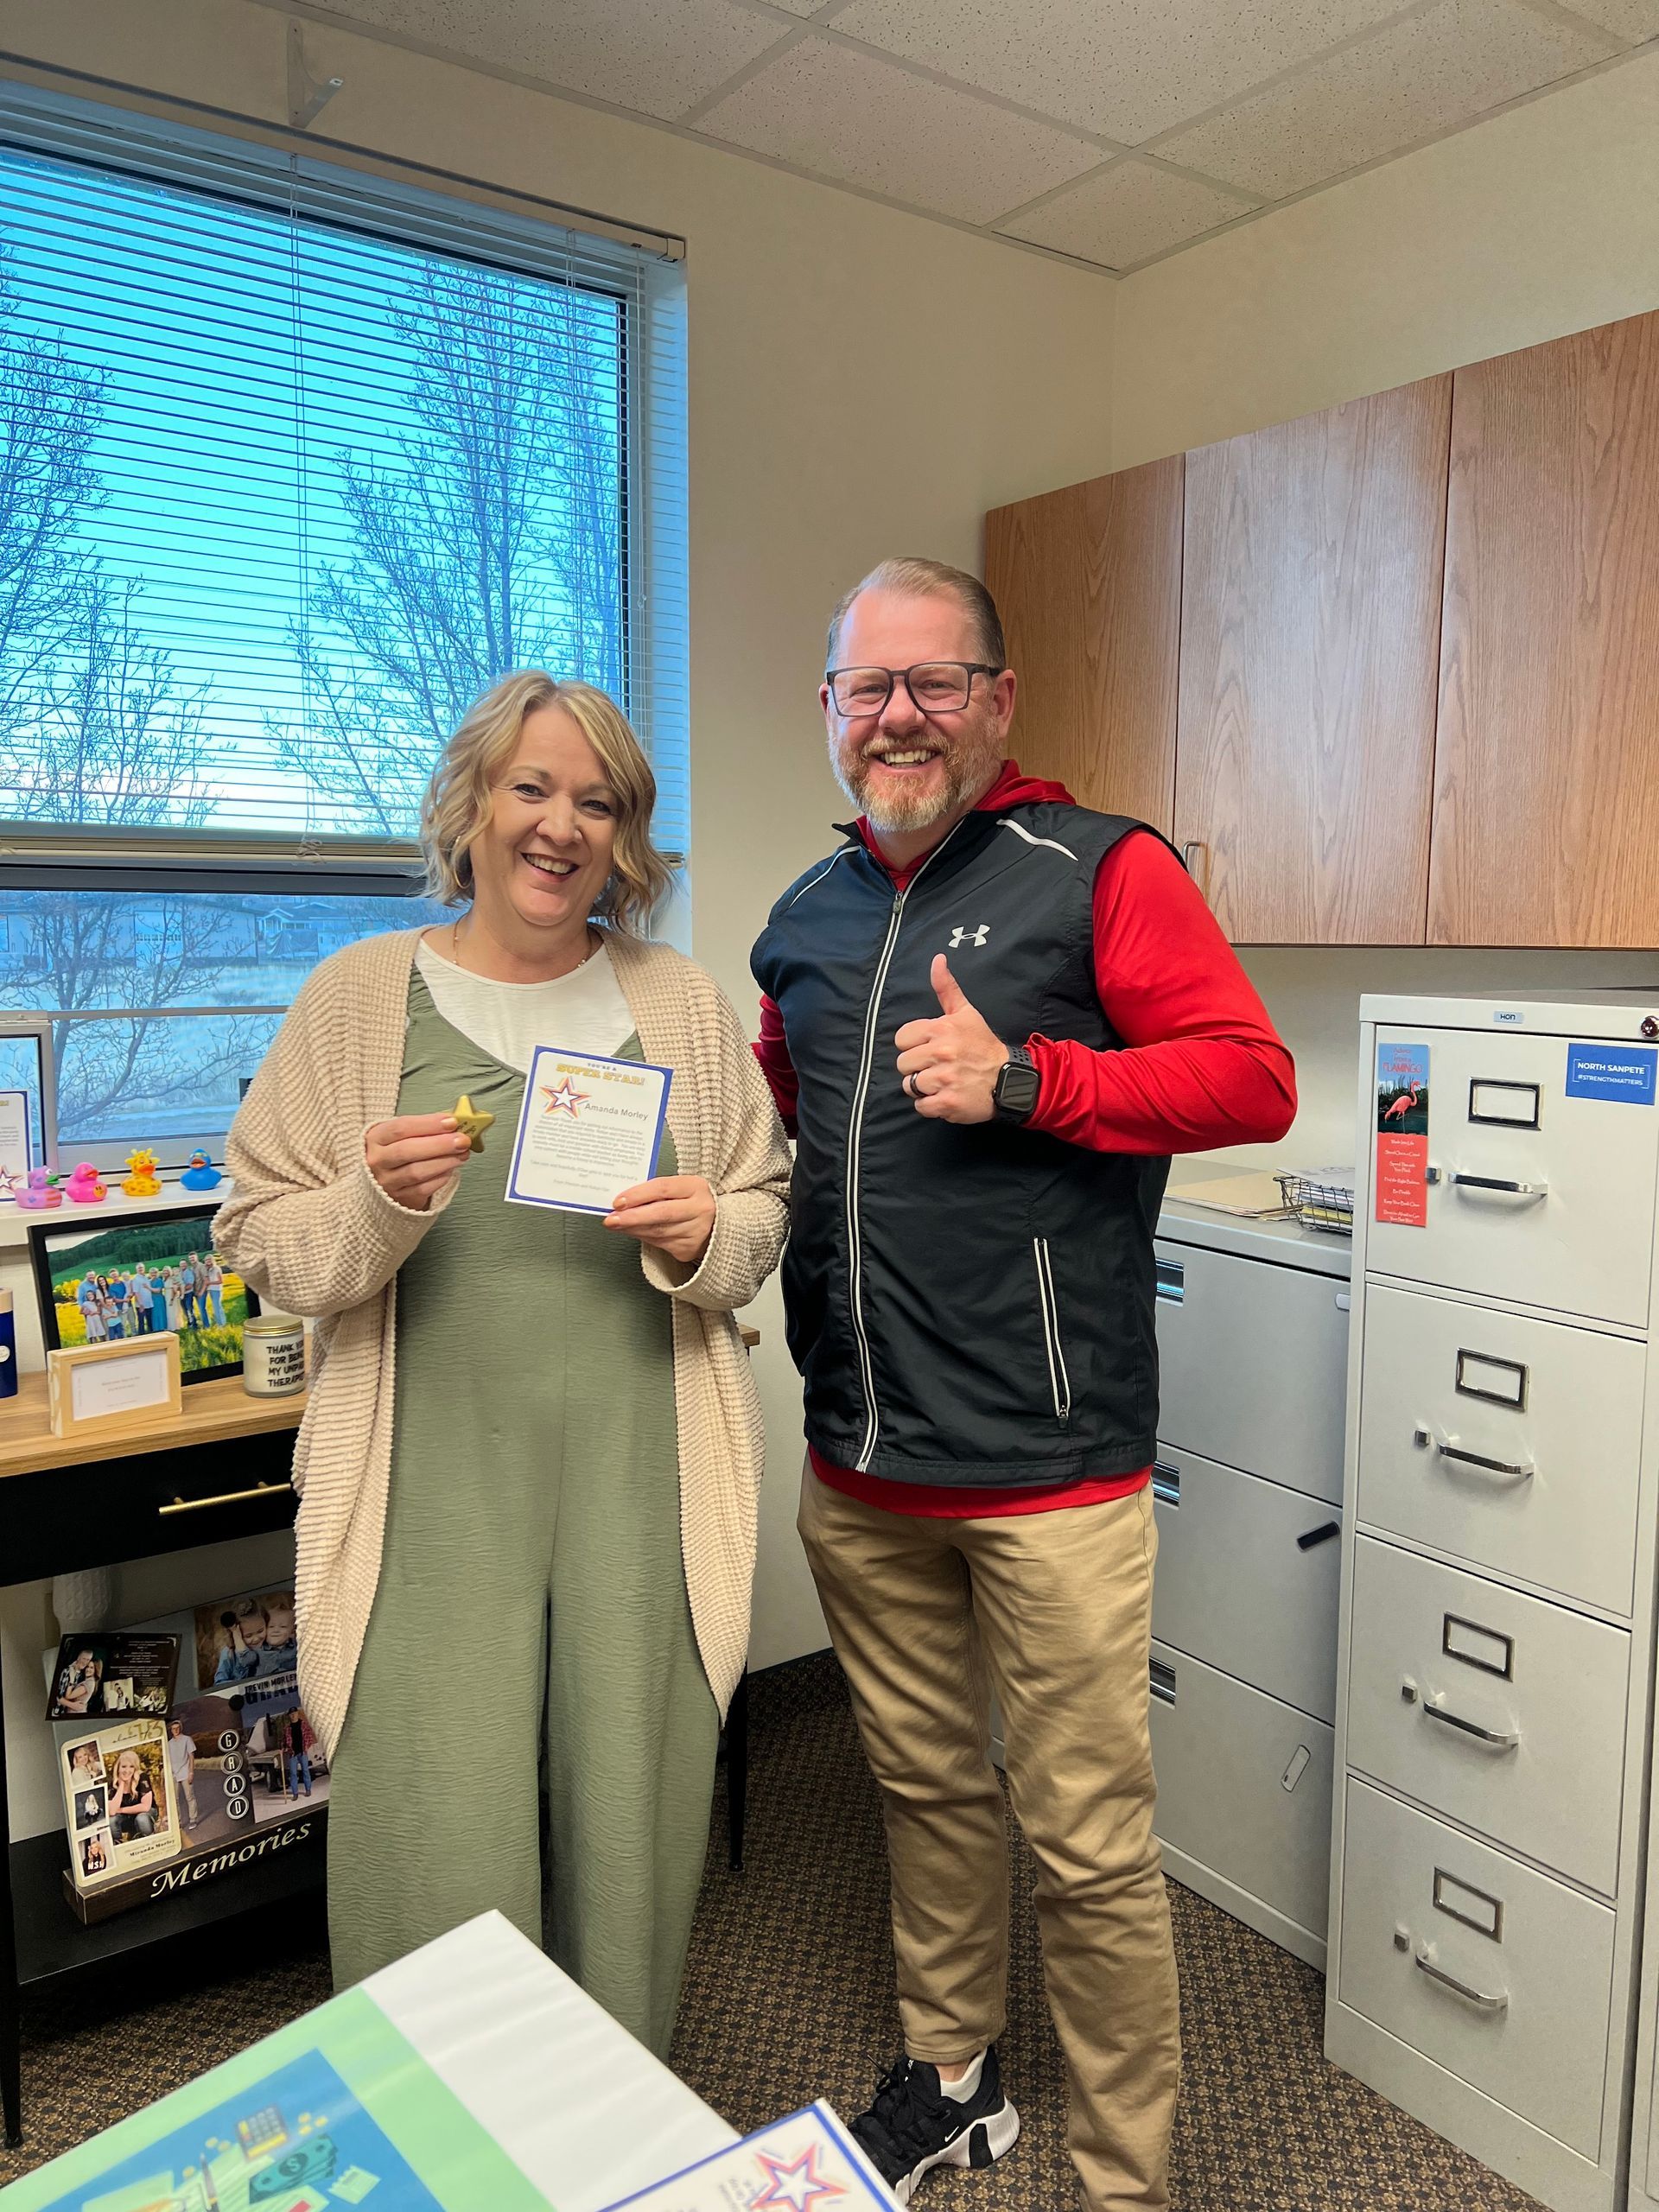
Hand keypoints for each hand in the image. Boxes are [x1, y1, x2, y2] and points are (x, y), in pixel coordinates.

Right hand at [365, 1112, 471, 1209]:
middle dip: (439, 1144)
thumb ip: (424, 1127)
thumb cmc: (396, 1149)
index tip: (451, 1122)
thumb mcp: (402, 1134)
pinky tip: (451, 1169)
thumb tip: (453, 1123)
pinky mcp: (399, 1198)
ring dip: (444, 1161)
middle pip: (407, 1150)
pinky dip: (441, 1178)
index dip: (428, 1124)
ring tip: (462, 1154)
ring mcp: (386, 1181)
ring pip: (417, 1171)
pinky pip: (423, 1189)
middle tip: (462, 1140)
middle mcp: (377, 1160)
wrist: (383, 1178)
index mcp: (375, 1138)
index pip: (400, 1128)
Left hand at [605, 1175, 716, 1263]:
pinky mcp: (689, 1248)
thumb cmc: (691, 1202)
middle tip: (611, 1219)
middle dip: (632, 1217)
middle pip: (661, 1213)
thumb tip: (624, 1200)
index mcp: (696, 1187)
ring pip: (657, 1231)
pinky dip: (642, 1236)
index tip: (618, 1201)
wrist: (717, 1224)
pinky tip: (632, 1231)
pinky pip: (659, 1243)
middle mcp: (700, 1209)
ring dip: (632, 1228)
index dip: (638, 1195)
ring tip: (616, 1224)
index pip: (663, 1189)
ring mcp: (696, 1231)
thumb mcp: (680, 1188)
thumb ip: (656, 1191)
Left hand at [894, 955, 1008, 1124]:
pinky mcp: (947, 1103)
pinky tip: (946, 1096)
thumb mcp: (966, 1013)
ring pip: (910, 1086)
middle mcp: (941, 1053)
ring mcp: (944, 1079)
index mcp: (940, 1029)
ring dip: (924, 1087)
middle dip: (918, 1067)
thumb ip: (946, 988)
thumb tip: (937, 959)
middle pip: (903, 1064)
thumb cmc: (983, 1045)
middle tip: (940, 1066)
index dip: (914, 1045)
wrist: (1009, 1079)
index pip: (901, 1039)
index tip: (931, 1048)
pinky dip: (931, 1106)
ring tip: (943, 1082)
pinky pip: (921, 1106)